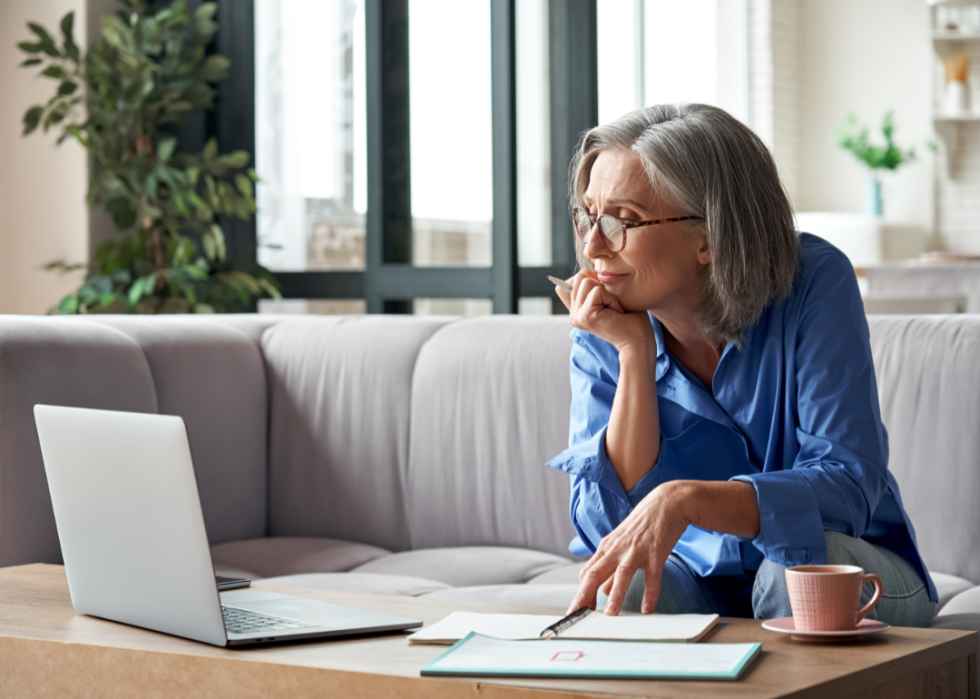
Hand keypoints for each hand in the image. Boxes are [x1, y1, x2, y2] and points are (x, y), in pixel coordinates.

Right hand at [554, 271, 652, 352]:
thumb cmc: (630, 318)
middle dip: (600, 286)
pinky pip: (597, 291)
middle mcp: (573, 314)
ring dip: (607, 292)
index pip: (570, 282)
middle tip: (612, 305)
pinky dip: (611, 299)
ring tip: (614, 309)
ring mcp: (577, 316)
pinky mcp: (585, 316)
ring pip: (586, 281)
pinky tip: (616, 313)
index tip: (605, 300)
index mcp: (577, 310)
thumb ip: (592, 287)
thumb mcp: (609, 297)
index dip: (590, 281)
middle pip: (579, 277)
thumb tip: (584, 272)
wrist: (638, 340)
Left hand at [568, 481, 692, 615]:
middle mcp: (617, 549)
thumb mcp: (622, 544)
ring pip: (621, 574)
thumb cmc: (642, 525)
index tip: (577, 611)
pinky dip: (650, 593)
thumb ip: (611, 568)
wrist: (666, 503)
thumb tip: (602, 590)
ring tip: (610, 614)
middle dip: (584, 595)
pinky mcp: (655, 552)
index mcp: (606, 548)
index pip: (587, 573)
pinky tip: (647, 609)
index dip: (581, 593)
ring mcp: (636, 550)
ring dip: (615, 595)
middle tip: (577, 615)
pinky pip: (652, 576)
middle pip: (595, 573)